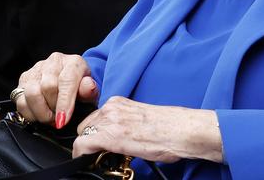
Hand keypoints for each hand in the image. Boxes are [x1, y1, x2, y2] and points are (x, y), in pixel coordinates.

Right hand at [15, 52, 98, 127]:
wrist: (72, 82)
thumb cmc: (81, 89)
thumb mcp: (91, 91)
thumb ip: (90, 90)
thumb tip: (88, 87)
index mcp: (73, 62)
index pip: (67, 80)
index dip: (64, 102)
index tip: (62, 120)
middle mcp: (54, 62)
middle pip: (48, 87)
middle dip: (53, 109)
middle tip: (58, 119)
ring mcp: (37, 69)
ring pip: (31, 93)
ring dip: (40, 111)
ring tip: (49, 117)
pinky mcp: (24, 78)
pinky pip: (20, 99)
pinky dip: (29, 113)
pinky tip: (39, 115)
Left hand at [73, 96, 222, 163]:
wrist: (182, 131)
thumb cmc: (170, 127)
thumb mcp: (141, 119)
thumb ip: (124, 123)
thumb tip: (117, 137)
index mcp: (119, 101)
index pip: (95, 117)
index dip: (95, 133)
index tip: (98, 145)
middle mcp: (112, 107)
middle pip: (86, 125)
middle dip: (91, 139)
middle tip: (101, 154)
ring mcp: (109, 120)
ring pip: (83, 134)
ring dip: (89, 147)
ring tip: (101, 158)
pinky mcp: (109, 136)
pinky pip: (82, 145)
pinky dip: (81, 155)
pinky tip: (89, 161)